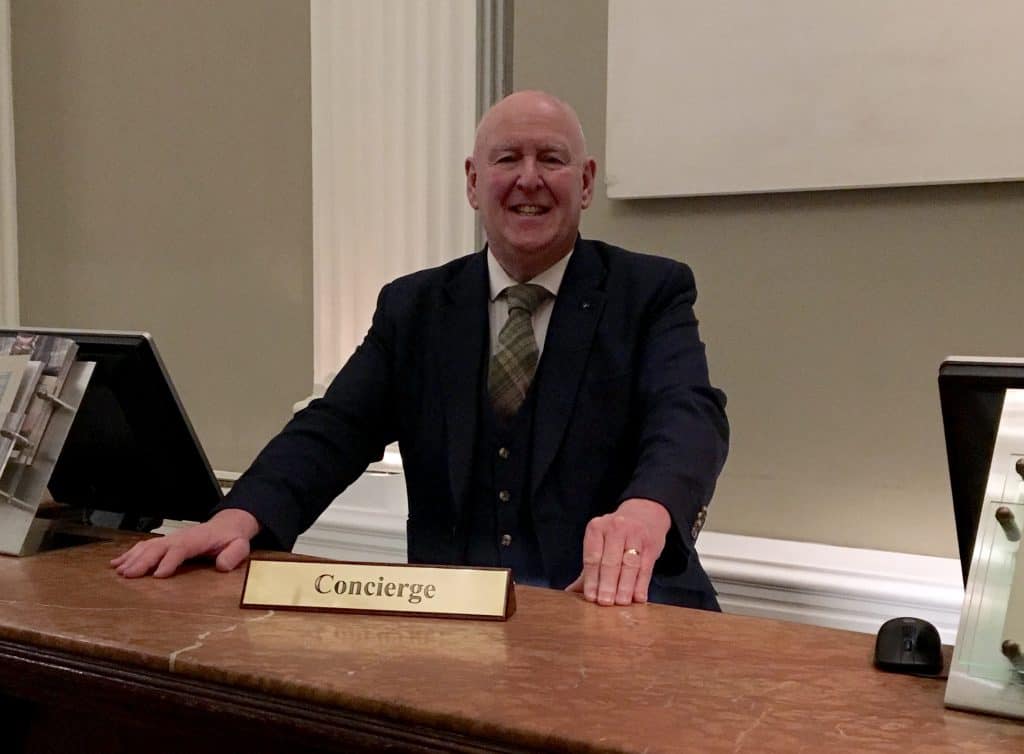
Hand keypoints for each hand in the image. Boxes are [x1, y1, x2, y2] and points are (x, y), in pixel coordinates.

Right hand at [110, 508, 260, 577]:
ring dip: (133, 558)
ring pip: (148, 546)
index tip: (158, 575)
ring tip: (119, 571)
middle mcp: (180, 537)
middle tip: (128, 575)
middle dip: (143, 561)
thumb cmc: (231, 538)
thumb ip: (233, 555)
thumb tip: (223, 565)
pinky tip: (117, 563)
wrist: (227, 525)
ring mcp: (171, 539)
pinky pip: (145, 546)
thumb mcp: (240, 546)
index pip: (181, 549)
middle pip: (158, 547)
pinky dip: (130, 554)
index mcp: (198, 539)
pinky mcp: (166, 542)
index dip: (169, 561)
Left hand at [566, 498, 669, 604]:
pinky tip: (638, 597)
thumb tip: (570, 593)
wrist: (644, 514)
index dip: (591, 579)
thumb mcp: (600, 543)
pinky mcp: (651, 544)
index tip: (591, 597)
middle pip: (610, 561)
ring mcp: (635, 534)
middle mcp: (615, 528)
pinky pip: (645, 567)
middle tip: (605, 602)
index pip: (592, 558)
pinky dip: (641, 584)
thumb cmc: (617, 535)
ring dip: (625, 586)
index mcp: (596, 528)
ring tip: (621, 602)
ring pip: (629, 564)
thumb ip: (588, 569)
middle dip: (607, 584)